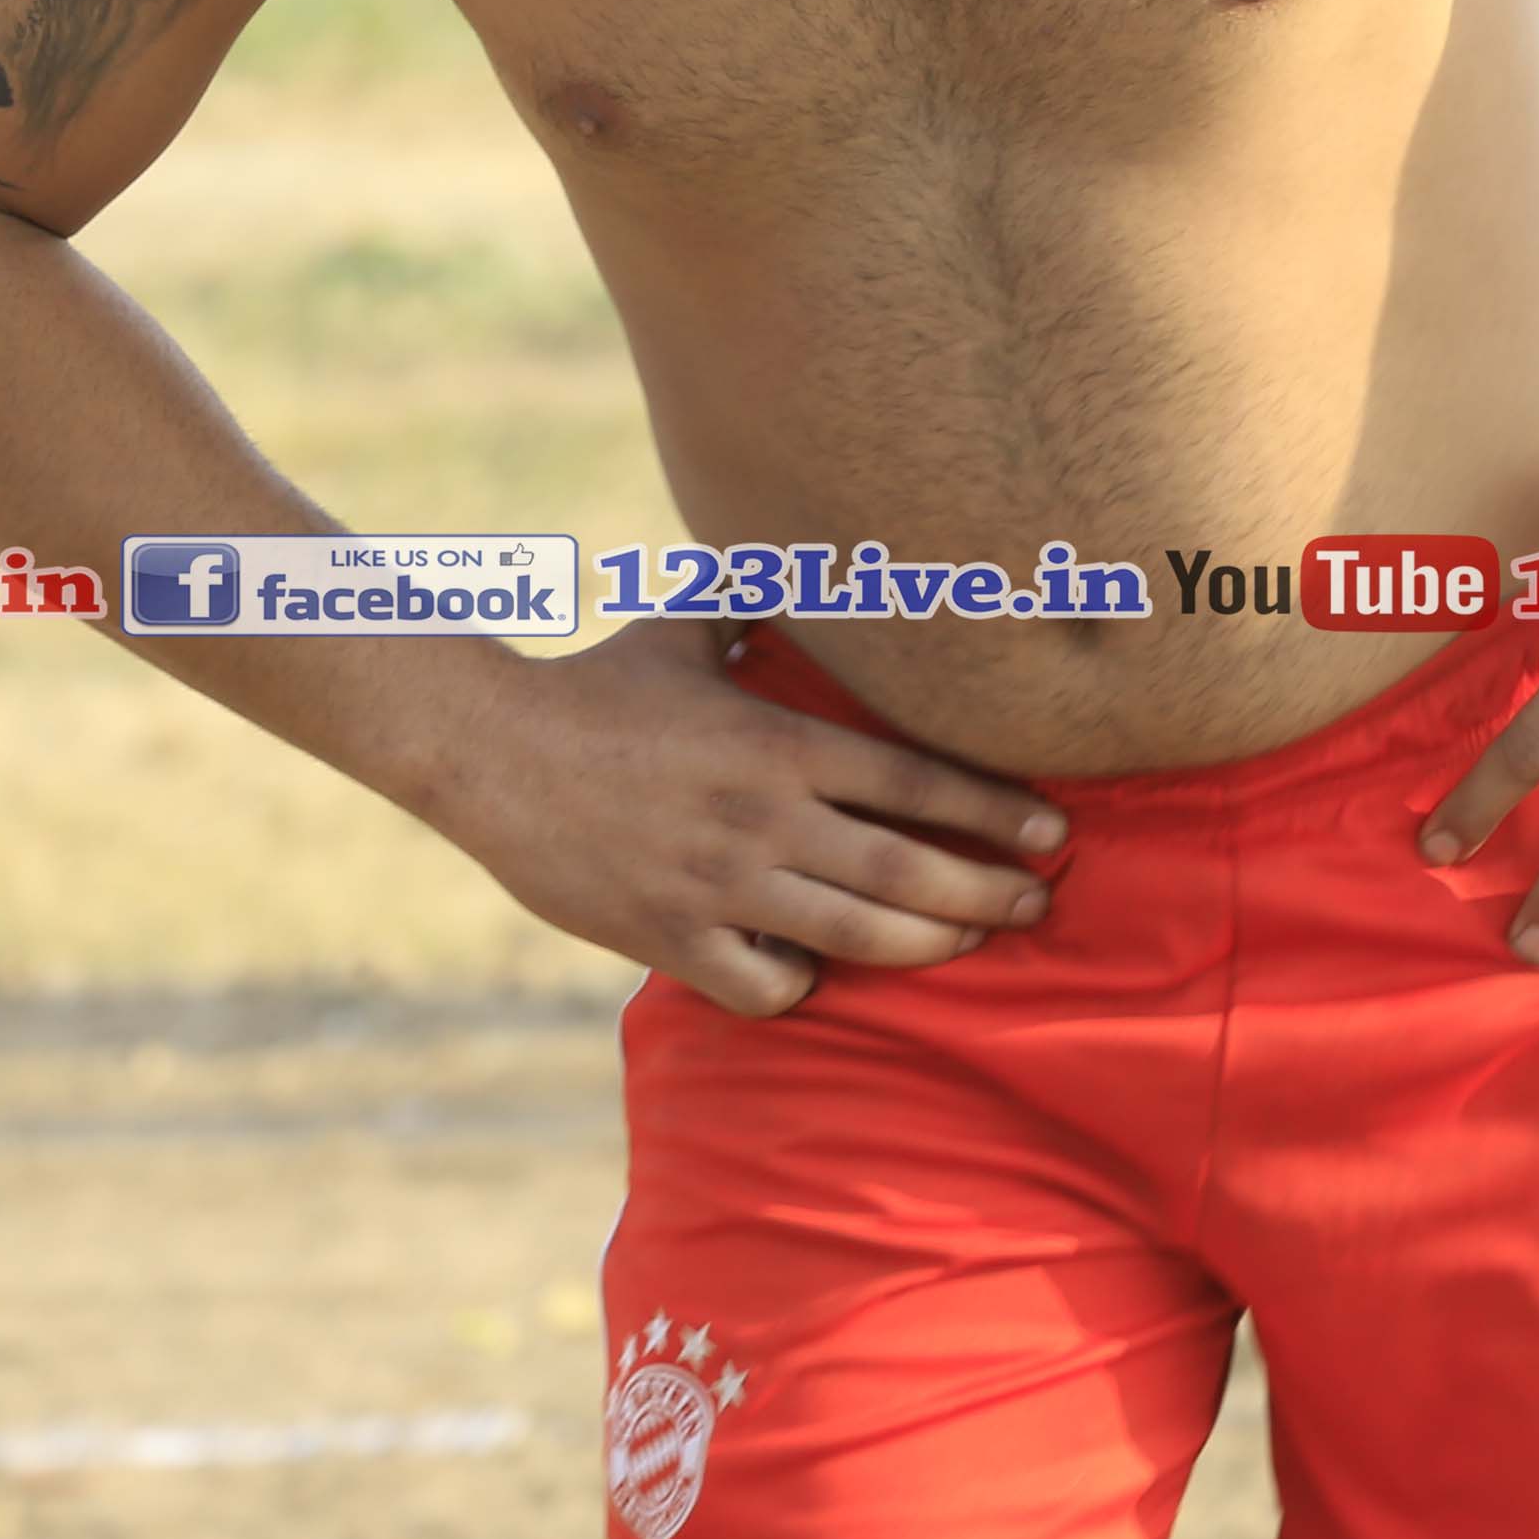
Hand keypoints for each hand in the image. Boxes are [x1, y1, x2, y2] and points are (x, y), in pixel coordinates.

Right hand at [427, 620, 1067, 1018]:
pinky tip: (813, 970)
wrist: (487, 751)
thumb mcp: (682, 626)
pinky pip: (762, 985)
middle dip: (987, 892)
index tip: (1051, 831)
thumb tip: (798, 553)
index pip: (916, 782)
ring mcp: (717, 887)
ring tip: (968, 941)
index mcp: (777, 744)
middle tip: (1039, 904)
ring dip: (925, 944)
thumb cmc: (595, 685)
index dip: (994, 811)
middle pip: (905, 870)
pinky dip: (800, 985)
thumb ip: (753, 598)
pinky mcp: (669, 939)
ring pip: (852, 936)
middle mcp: (761, 820)